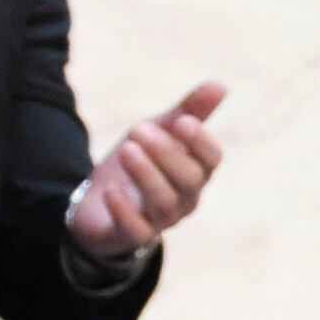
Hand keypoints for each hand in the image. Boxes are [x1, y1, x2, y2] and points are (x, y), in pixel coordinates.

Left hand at [64, 81, 229, 255]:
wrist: (98, 202)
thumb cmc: (138, 164)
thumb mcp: (158, 132)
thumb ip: (187, 112)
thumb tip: (221, 84)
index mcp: (195, 171)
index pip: (211, 160)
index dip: (201, 143)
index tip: (183, 122)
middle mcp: (184, 198)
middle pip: (189, 180)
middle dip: (166, 154)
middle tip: (139, 130)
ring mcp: (160, 219)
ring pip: (164, 202)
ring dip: (146, 174)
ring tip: (127, 149)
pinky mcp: (132, 235)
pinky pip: (137, 230)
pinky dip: (125, 211)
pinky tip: (112, 191)